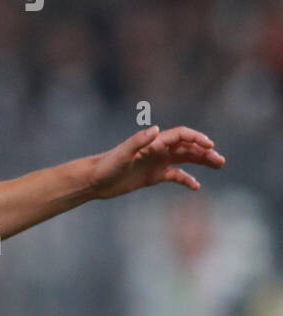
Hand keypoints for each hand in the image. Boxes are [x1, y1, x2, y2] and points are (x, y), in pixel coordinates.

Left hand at [90, 125, 224, 199]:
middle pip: (187, 148)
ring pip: (185, 160)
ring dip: (201, 162)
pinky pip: (175, 176)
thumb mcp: (122, 154)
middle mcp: (158, 150)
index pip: (181, 136)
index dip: (196, 138)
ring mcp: (157, 163)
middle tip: (220, 161)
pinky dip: (186, 179)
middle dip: (205, 152)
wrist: (95, 180)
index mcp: (154, 142)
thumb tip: (156, 129)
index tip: (209, 146)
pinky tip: (196, 186)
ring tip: (218, 166)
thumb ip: (138, 141)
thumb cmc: (107, 165)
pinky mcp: (154, 176)